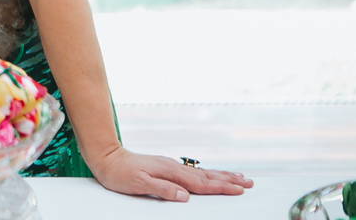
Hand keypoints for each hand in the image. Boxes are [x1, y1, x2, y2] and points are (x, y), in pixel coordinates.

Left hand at [90, 148, 252, 201]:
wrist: (107, 158)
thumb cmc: (120, 174)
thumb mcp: (138, 184)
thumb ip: (162, 190)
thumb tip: (185, 197)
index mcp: (170, 173)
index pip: (201, 184)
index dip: (221, 188)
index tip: (239, 190)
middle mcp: (174, 168)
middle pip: (207, 176)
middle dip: (229, 181)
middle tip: (249, 183)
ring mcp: (171, 167)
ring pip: (202, 173)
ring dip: (222, 176)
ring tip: (239, 177)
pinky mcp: (167, 168)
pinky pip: (193, 172)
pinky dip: (207, 174)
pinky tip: (211, 175)